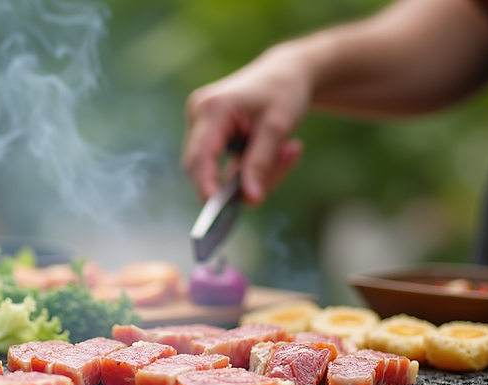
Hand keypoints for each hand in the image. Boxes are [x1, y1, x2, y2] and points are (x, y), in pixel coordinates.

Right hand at [182, 45, 309, 204]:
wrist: (286, 72)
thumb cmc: (284, 91)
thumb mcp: (278, 128)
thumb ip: (261, 164)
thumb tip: (250, 201)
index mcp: (212, 108)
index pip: (200, 156)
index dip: (205, 185)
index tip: (216, 210)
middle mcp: (198, 114)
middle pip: (204, 166)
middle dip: (239, 180)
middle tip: (283, 168)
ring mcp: (200, 123)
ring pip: (216, 168)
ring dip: (253, 171)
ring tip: (289, 149)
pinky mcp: (209, 132)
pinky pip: (223, 163)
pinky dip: (249, 165)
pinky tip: (279, 148)